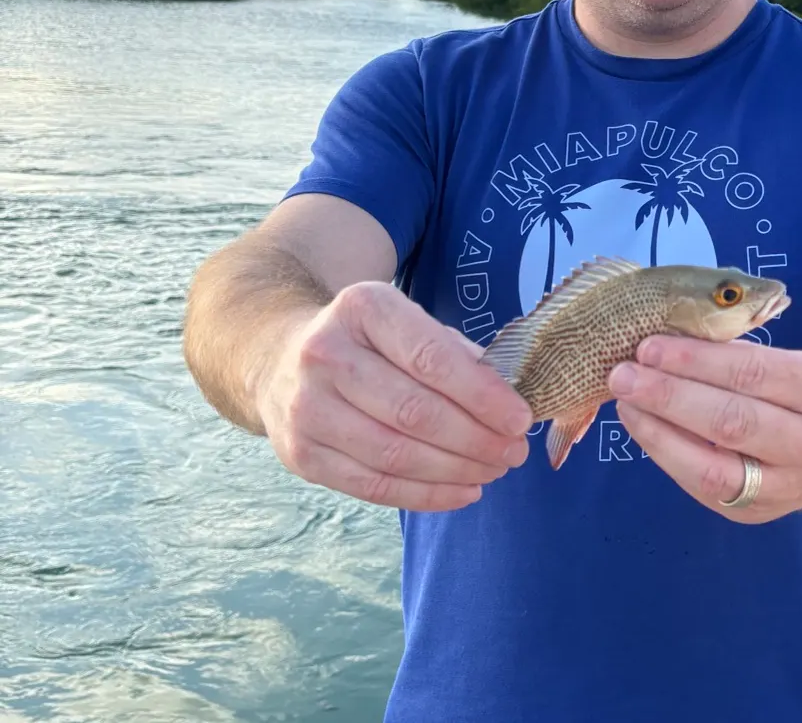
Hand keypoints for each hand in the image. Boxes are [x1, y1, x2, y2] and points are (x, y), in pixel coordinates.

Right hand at [256, 280, 532, 511]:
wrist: (280, 355)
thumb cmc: (368, 339)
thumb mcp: (406, 320)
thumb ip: (454, 352)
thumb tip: (509, 399)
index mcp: (362, 308)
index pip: (430, 357)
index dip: (481, 395)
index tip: (521, 419)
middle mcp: (326, 354)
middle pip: (414, 412)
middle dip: (476, 439)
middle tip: (515, 452)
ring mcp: (306, 408)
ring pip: (394, 454)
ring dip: (455, 471)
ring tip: (494, 470)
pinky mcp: (300, 456)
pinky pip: (372, 486)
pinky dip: (425, 495)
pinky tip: (463, 491)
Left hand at [608, 336, 801, 522]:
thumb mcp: (792, 364)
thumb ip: (740, 356)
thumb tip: (667, 343)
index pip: (749, 372)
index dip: (694, 361)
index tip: (650, 347)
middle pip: (730, 420)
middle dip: (669, 396)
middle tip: (624, 374)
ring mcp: (784, 486)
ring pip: (713, 466)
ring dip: (659, 432)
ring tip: (625, 403)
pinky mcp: (756, 512)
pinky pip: (703, 487)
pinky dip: (668, 456)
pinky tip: (645, 429)